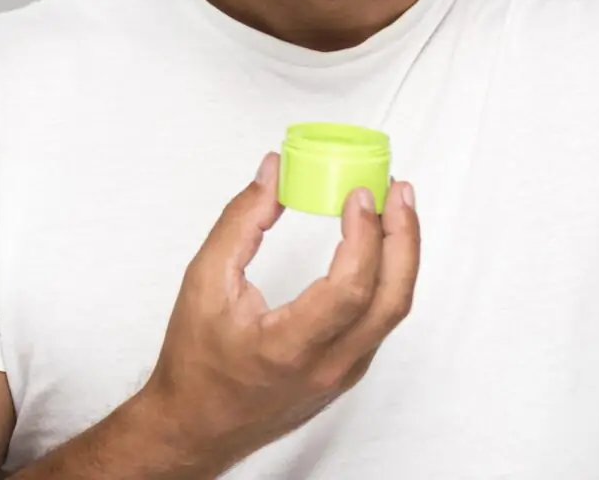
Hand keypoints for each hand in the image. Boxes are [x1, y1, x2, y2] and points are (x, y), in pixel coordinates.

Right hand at [130, 153, 419, 474]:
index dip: (364, 236)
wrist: (197, 424)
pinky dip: (385, 276)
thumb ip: (240, 223)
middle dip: (403, 237)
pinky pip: (380, 320)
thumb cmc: (195, 362)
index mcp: (290, 347)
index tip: (358, 195)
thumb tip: (272, 174)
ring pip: (393, 310)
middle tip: (397, 189)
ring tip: (392, 208)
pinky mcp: (348, 372)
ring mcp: (344, 373)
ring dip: (400, 254)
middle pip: (392, 299)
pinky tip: (375, 246)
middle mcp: (328, 366)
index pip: (351, 289)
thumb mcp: (203, 282)